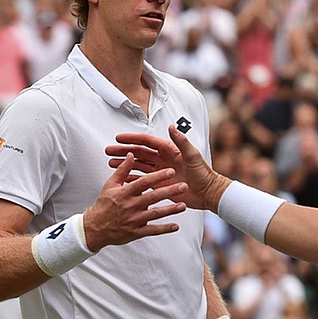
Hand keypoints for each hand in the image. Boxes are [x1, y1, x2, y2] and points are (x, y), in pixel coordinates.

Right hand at [82, 153, 188, 251]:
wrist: (94, 229)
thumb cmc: (103, 205)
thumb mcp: (110, 185)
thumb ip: (123, 169)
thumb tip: (131, 154)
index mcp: (125, 192)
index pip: (144, 182)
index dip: (158, 176)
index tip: (170, 171)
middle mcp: (130, 206)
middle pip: (153, 197)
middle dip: (169, 191)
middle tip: (183, 186)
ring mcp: (134, 220)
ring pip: (155, 214)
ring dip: (170, 210)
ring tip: (183, 205)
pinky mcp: (136, 232)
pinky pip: (152, 230)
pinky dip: (164, 229)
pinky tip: (176, 226)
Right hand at [104, 125, 230, 212]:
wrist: (208, 192)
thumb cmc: (203, 173)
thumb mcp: (192, 156)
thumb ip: (182, 141)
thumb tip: (172, 126)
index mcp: (169, 150)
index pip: (146, 142)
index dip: (132, 139)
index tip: (118, 138)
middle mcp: (163, 159)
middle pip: (139, 153)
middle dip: (123, 151)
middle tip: (109, 151)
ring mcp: (160, 172)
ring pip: (138, 166)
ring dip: (125, 164)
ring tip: (111, 163)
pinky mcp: (160, 184)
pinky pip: (143, 180)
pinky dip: (132, 179)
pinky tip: (122, 179)